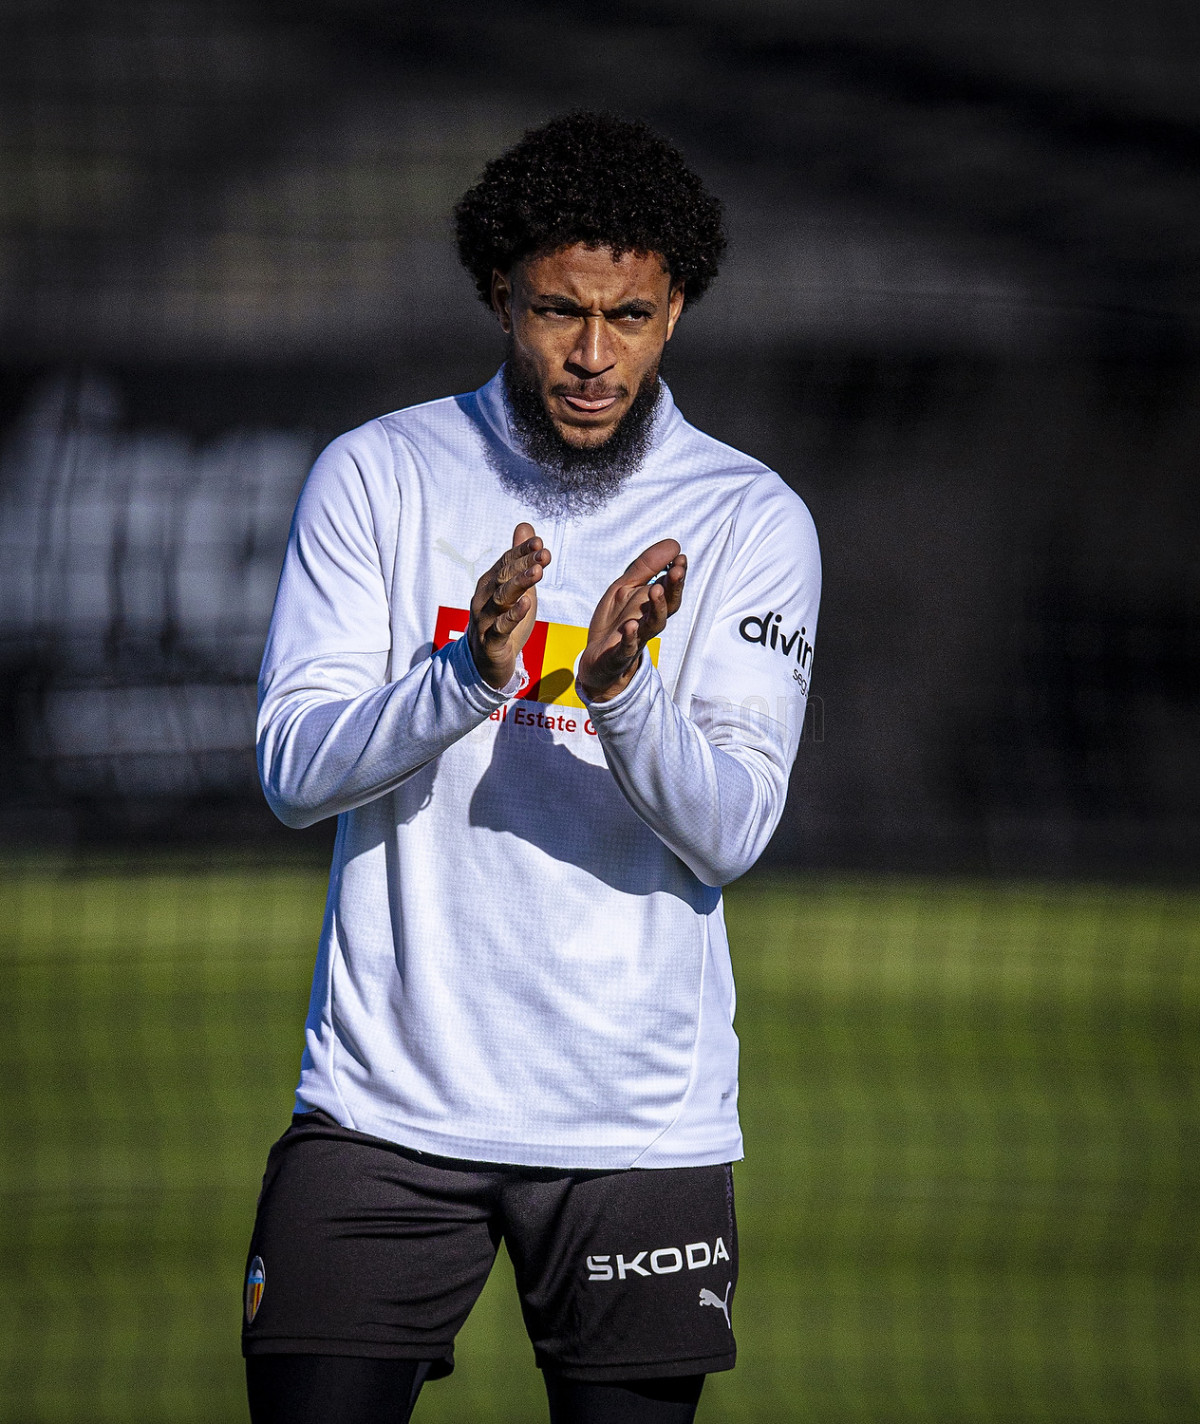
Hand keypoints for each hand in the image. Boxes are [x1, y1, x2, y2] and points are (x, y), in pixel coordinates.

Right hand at [467, 523, 550, 689]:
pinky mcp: (490, 642)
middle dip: (524, 564)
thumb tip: (525, 526)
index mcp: (490, 583)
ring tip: (538, 573)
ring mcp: (485, 620)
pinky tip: (526, 605)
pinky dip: (512, 616)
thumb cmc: (503, 619)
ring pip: (501, 599)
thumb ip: (519, 559)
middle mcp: (484, 598)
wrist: (488, 662)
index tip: (539, 542)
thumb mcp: (515, 587)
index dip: (521, 552)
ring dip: (519, 585)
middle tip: (544, 554)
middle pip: (504, 577)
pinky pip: (500, 627)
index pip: (506, 562)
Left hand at [577, 539, 686, 702]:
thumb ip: (646, 566)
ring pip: (654, 624)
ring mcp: (637, 637)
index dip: (677, 574)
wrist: (598, 658)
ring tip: (656, 590)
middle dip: (674, 588)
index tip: (681, 558)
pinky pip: (628, 647)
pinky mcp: (620, 653)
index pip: (671, 587)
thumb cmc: (615, 620)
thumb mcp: (626, 587)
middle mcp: (649, 619)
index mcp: (651, 603)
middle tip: (677, 571)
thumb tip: (673, 544)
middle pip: (669, 605)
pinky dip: (631, 637)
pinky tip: (631, 626)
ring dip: (657, 608)